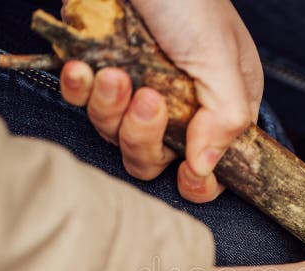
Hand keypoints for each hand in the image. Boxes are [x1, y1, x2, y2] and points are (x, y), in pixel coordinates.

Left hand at [59, 0, 262, 202]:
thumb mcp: (220, 57)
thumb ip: (224, 117)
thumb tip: (207, 169)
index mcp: (220, 102)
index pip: (212, 164)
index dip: (197, 179)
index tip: (186, 169)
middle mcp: (179, 103)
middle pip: (156, 159)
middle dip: (144, 137)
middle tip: (147, 99)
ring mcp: (136, 89)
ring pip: (116, 135)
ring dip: (111, 109)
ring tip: (114, 72)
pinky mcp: (98, 72)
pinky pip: (82, 104)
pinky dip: (80, 91)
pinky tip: (84, 67)